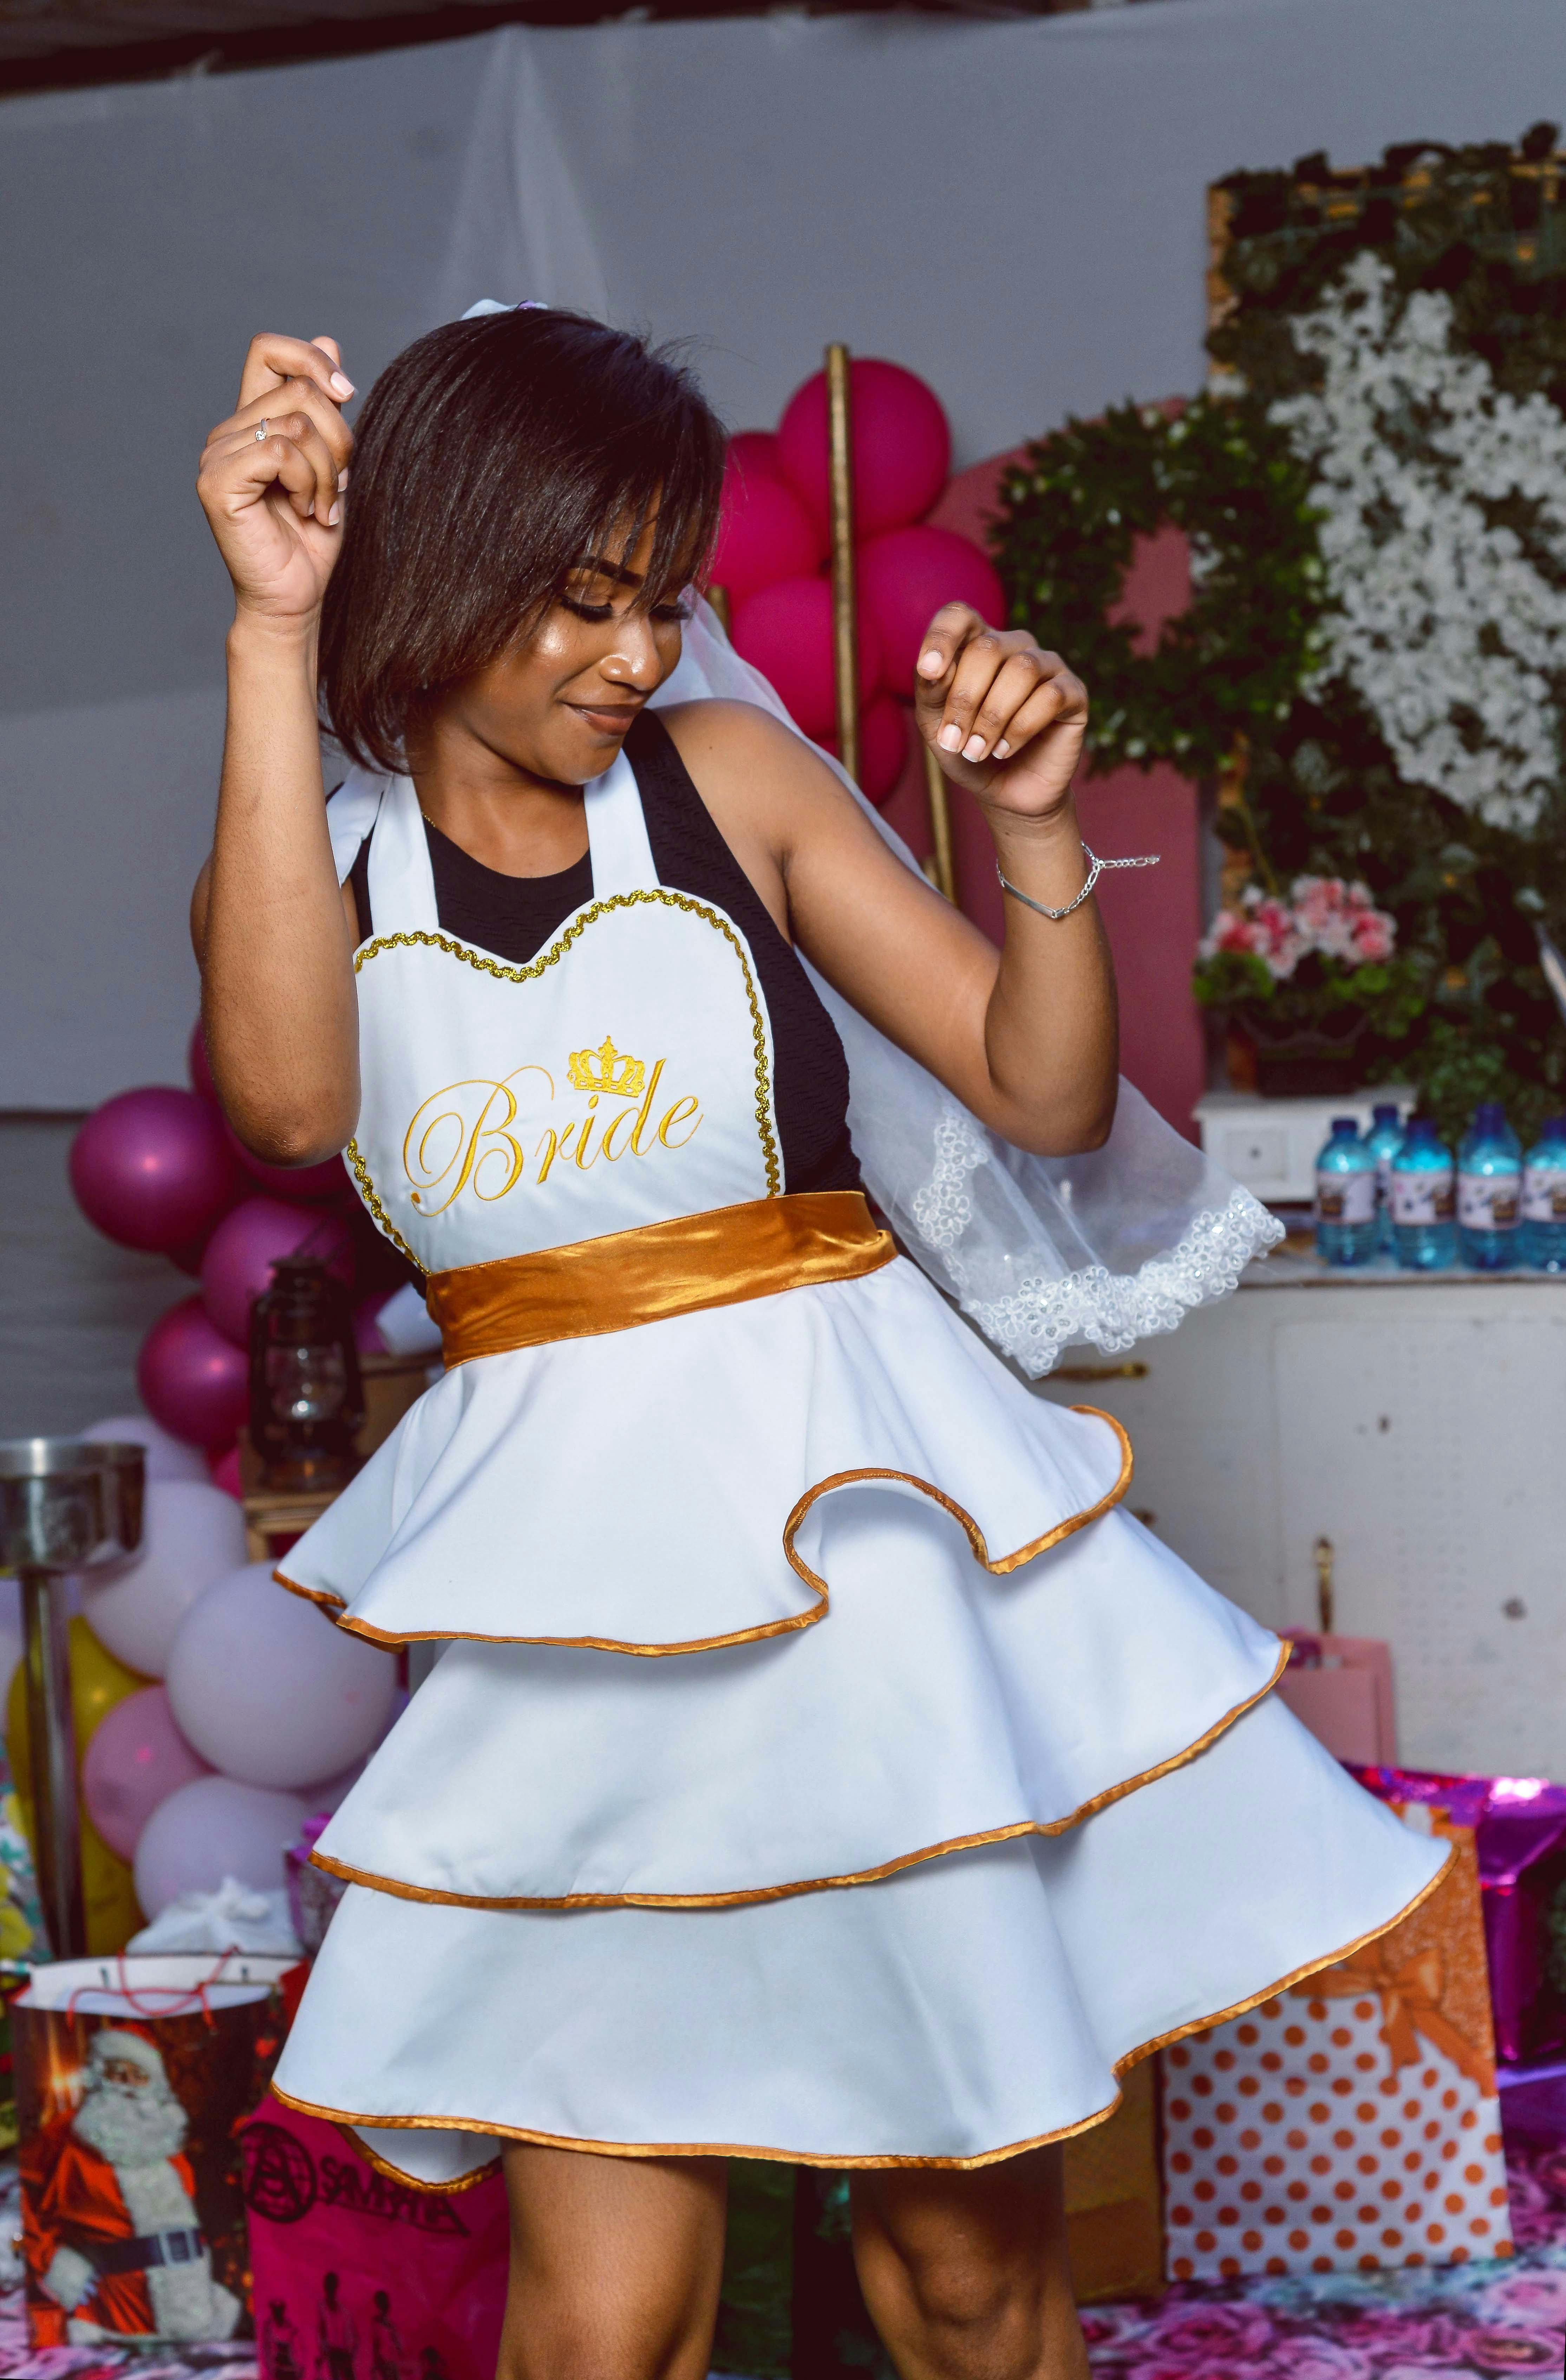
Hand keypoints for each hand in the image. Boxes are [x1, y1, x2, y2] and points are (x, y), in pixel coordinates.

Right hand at [197, 334, 355, 628]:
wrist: (295, 596)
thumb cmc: (311, 537)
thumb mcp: (331, 462)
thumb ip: (325, 406)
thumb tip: (328, 340)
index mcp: (252, 420)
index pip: (268, 350)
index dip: (310, 359)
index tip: (346, 394)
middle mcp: (229, 431)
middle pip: (301, 391)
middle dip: (339, 440)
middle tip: (337, 487)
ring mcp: (217, 455)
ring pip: (297, 424)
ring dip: (328, 472)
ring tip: (320, 506)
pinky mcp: (217, 482)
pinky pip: (280, 453)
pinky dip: (307, 483)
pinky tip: (304, 512)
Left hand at [913, 605, 1087, 821]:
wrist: (1006, 794)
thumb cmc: (969, 752)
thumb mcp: (937, 726)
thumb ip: (931, 693)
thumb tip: (934, 669)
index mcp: (978, 645)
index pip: (960, 616)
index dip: (942, 636)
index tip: (927, 671)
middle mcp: (1015, 647)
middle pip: (987, 648)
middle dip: (964, 699)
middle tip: (954, 741)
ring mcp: (1048, 666)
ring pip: (1021, 670)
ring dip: (992, 716)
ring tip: (977, 751)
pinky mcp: (1074, 693)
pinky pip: (1050, 696)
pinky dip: (1021, 727)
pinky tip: (1006, 749)